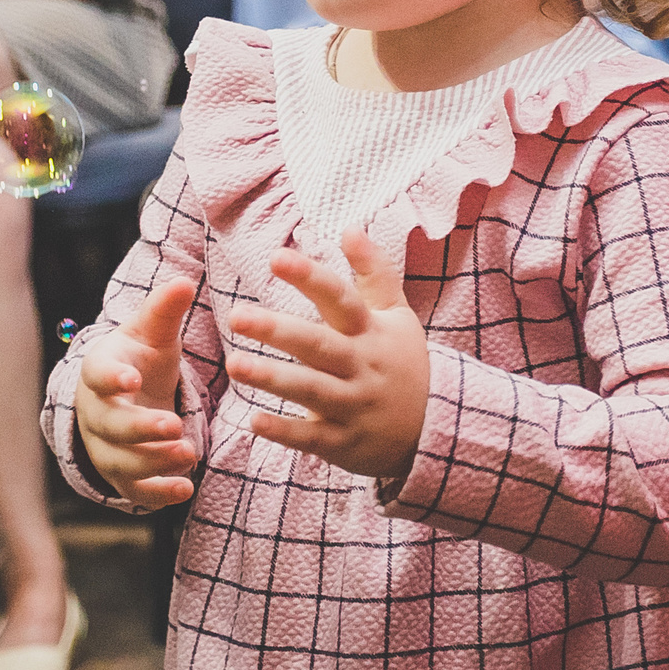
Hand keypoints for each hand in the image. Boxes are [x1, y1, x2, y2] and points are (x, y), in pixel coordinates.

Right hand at [75, 279, 201, 508]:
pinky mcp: (125, 475)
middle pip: (111, 426)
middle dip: (140, 429)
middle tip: (173, 426)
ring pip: (122, 462)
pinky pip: (136, 491)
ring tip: (189, 455)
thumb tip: (185, 281)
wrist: (126, 396)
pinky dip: (158, 494)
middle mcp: (98, 414)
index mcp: (100, 371)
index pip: (98, 375)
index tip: (131, 378)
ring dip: (154, 461)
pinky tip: (185, 489)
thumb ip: (166, 309)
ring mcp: (108, 448)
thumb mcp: (152, 332)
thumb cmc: (139, 358)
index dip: (112, 378)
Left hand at [225, 228, 428, 481]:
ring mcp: (352, 406)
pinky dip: (284, 431)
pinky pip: (311, 437)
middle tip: (236, 315)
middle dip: (278, 330)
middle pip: (317, 345)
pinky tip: (253, 421)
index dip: (310, 277)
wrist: (434, 427)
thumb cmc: (402, 361)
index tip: (276, 257)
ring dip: (272, 378)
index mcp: (370, 331)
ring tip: (234, 364)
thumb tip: (350, 227)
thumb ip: (375, 271)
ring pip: (310, 390)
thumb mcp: (397, 314)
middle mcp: (360, 366)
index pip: (340, 298)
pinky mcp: (343, 442)